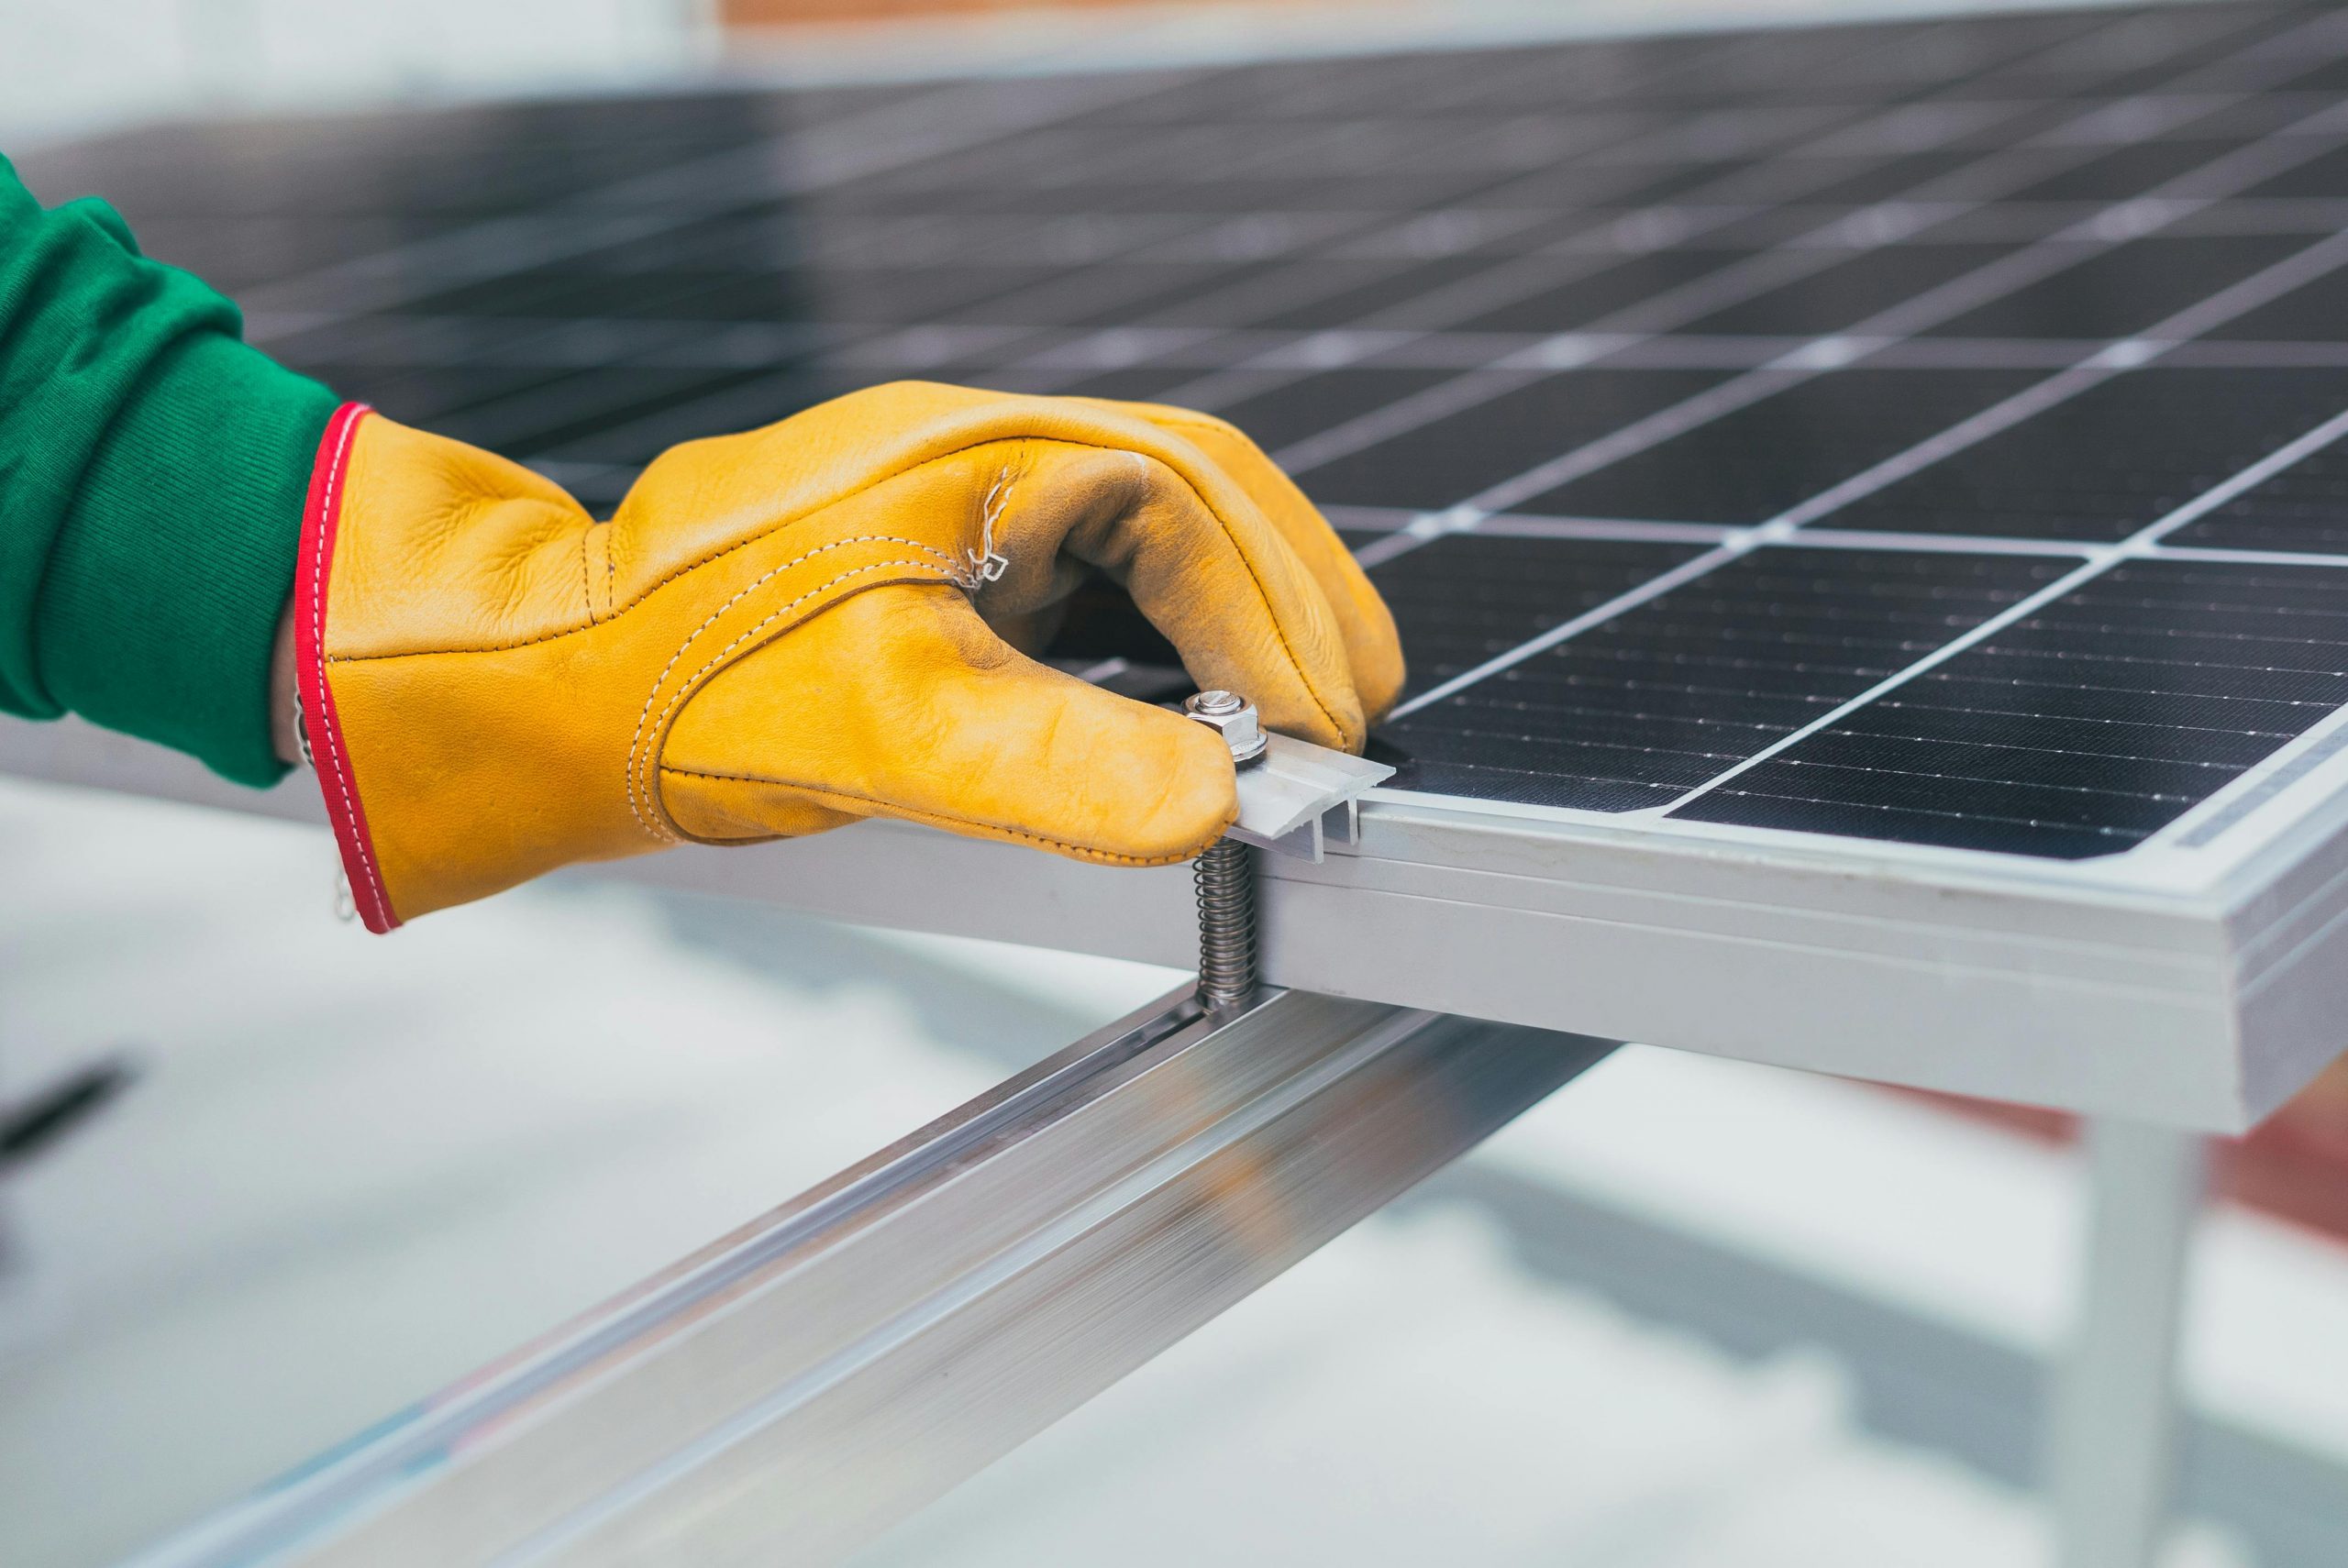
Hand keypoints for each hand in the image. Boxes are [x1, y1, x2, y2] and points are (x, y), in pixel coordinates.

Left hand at [291, 382, 1402, 930]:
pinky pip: (1088, 564)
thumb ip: (1061, 766)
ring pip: (1149, 525)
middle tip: (1352, 715)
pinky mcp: (934, 550)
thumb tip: (1224, 801)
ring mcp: (957, 495)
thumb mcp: (891, 737)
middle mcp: (981, 453)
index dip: (1278, 625)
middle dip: (1290, 601)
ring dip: (1237, 610)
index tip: (1324, 738)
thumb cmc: (687, 691)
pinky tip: (1180, 698)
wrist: (549, 690)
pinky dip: (1163, 627)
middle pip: (1196, 493)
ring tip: (1297, 711)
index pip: (1189, 511)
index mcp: (985, 455)